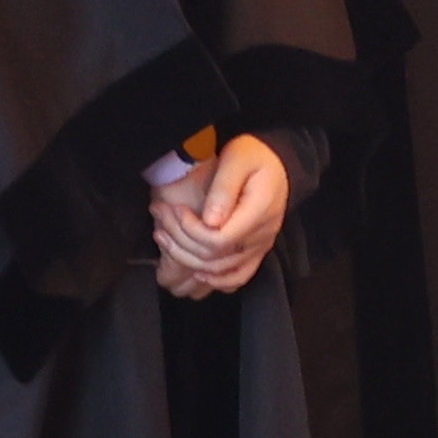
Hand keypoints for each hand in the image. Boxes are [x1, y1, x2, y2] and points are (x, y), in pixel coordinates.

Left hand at [153, 135, 288, 297]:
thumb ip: (224, 188)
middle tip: (160, 215)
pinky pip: (240, 276)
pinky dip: (217, 280)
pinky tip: (197, 271)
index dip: (191, 231)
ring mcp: (261, 246)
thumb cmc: (254, 156)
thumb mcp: (238, 158)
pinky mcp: (257, 251)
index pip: (219, 239)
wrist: (278, 163)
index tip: (175, 209)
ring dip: (187, 258)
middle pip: (215, 257)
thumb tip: (209, 221)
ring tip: (164, 237)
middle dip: (180, 240)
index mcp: (259, 211)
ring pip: (221, 269)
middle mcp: (262, 234)